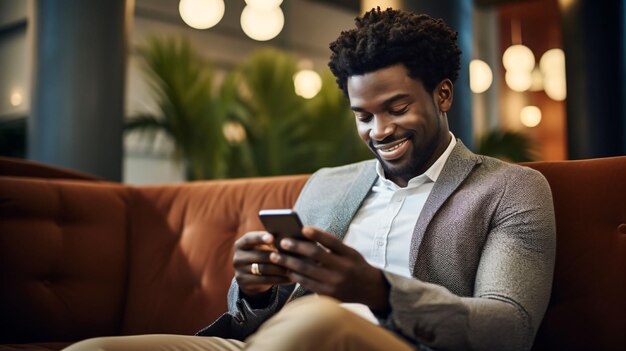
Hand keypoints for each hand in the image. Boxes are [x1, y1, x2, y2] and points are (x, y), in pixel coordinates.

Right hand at [233, 231, 291, 296]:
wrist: (250, 277)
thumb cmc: (261, 256)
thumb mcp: (261, 248)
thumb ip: (270, 242)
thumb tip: (287, 240)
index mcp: (240, 244)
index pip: (249, 238)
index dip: (260, 237)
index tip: (272, 237)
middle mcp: (237, 257)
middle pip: (259, 255)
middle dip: (277, 256)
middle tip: (293, 256)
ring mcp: (239, 271)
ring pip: (264, 269)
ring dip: (281, 269)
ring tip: (294, 268)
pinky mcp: (244, 282)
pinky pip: (265, 280)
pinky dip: (279, 279)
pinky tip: (290, 278)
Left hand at [269, 226, 389, 311]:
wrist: (371, 289)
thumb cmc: (355, 265)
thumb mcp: (350, 252)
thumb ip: (333, 245)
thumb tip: (306, 236)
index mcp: (349, 254)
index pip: (332, 241)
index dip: (317, 234)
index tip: (303, 228)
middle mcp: (343, 268)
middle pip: (315, 255)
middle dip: (296, 248)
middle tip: (281, 242)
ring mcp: (335, 283)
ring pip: (307, 270)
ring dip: (289, 262)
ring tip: (276, 256)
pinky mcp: (328, 295)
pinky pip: (307, 284)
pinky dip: (295, 275)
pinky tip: (287, 270)